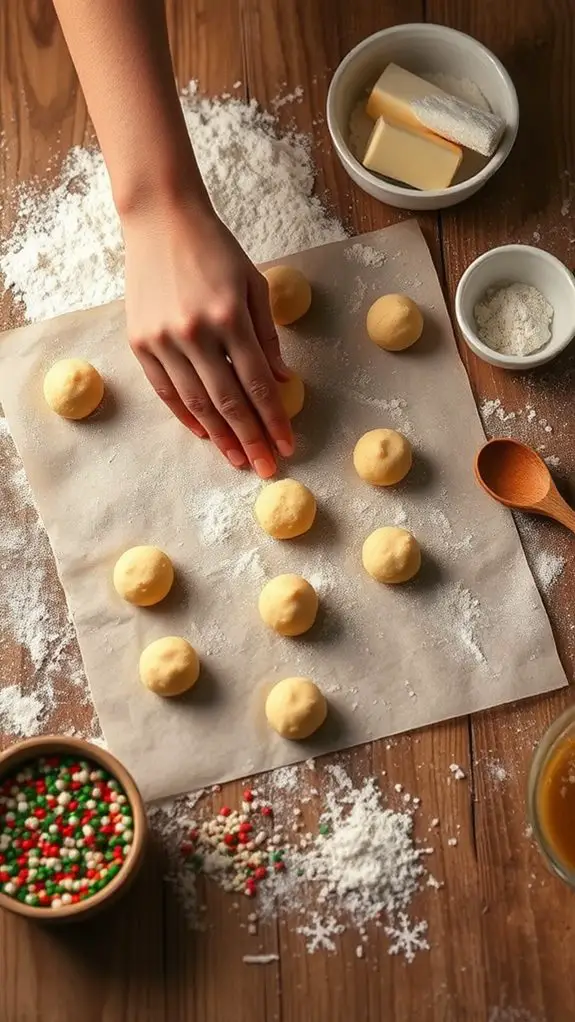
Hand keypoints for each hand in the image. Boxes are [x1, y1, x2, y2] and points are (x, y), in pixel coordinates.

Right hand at [122, 195, 293, 477]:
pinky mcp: (140, 341)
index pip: (257, 383)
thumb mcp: (253, 284)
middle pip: (229, 401)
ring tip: (237, 459)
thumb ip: (267, 335)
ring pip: (196, 402)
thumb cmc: (215, 249)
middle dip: (251, 439)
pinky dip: (185, 415)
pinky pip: (165, 390)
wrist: (160, 220)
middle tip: (266, 468)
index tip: (287, 445)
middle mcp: (196, 331)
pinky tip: (204, 434)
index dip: (274, 418)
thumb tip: (282, 380)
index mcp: (230, 315)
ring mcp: (163, 339)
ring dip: (220, 436)